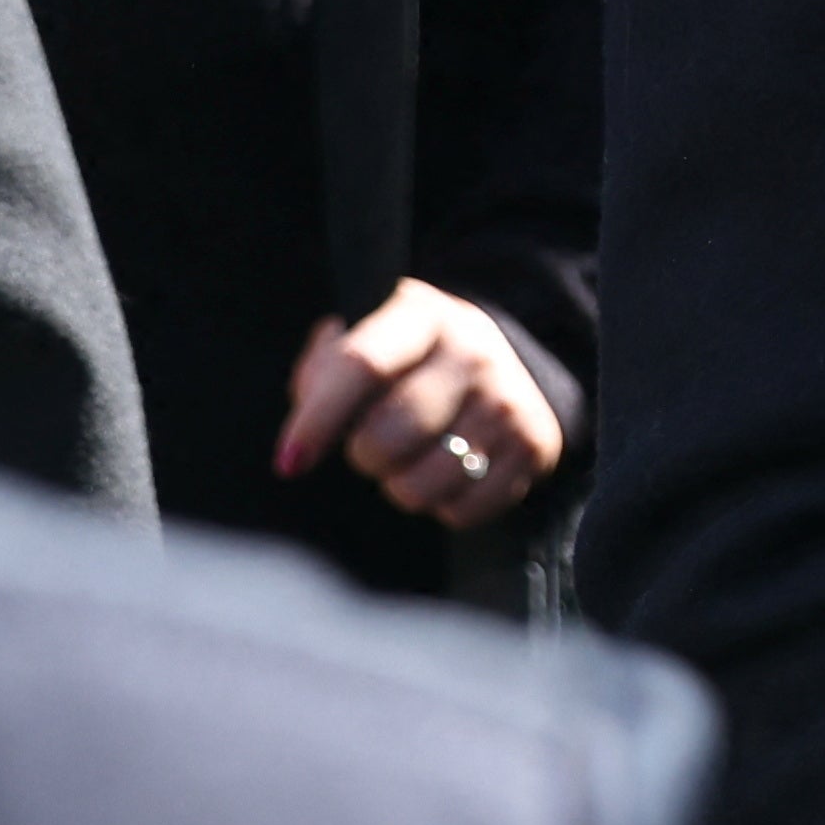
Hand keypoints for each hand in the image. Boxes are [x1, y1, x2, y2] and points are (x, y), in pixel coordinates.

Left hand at [277, 278, 566, 527]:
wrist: (506, 363)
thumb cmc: (408, 360)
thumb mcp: (364, 338)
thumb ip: (323, 372)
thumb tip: (305, 430)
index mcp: (422, 315)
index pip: (361, 365)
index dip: (318, 420)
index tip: (289, 461)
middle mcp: (474, 352)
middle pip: (389, 434)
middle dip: (363, 456)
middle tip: (369, 445)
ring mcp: (509, 400)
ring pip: (422, 483)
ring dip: (400, 486)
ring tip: (410, 460)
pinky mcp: (535, 445)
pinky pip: (462, 509)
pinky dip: (442, 505)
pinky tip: (447, 474)